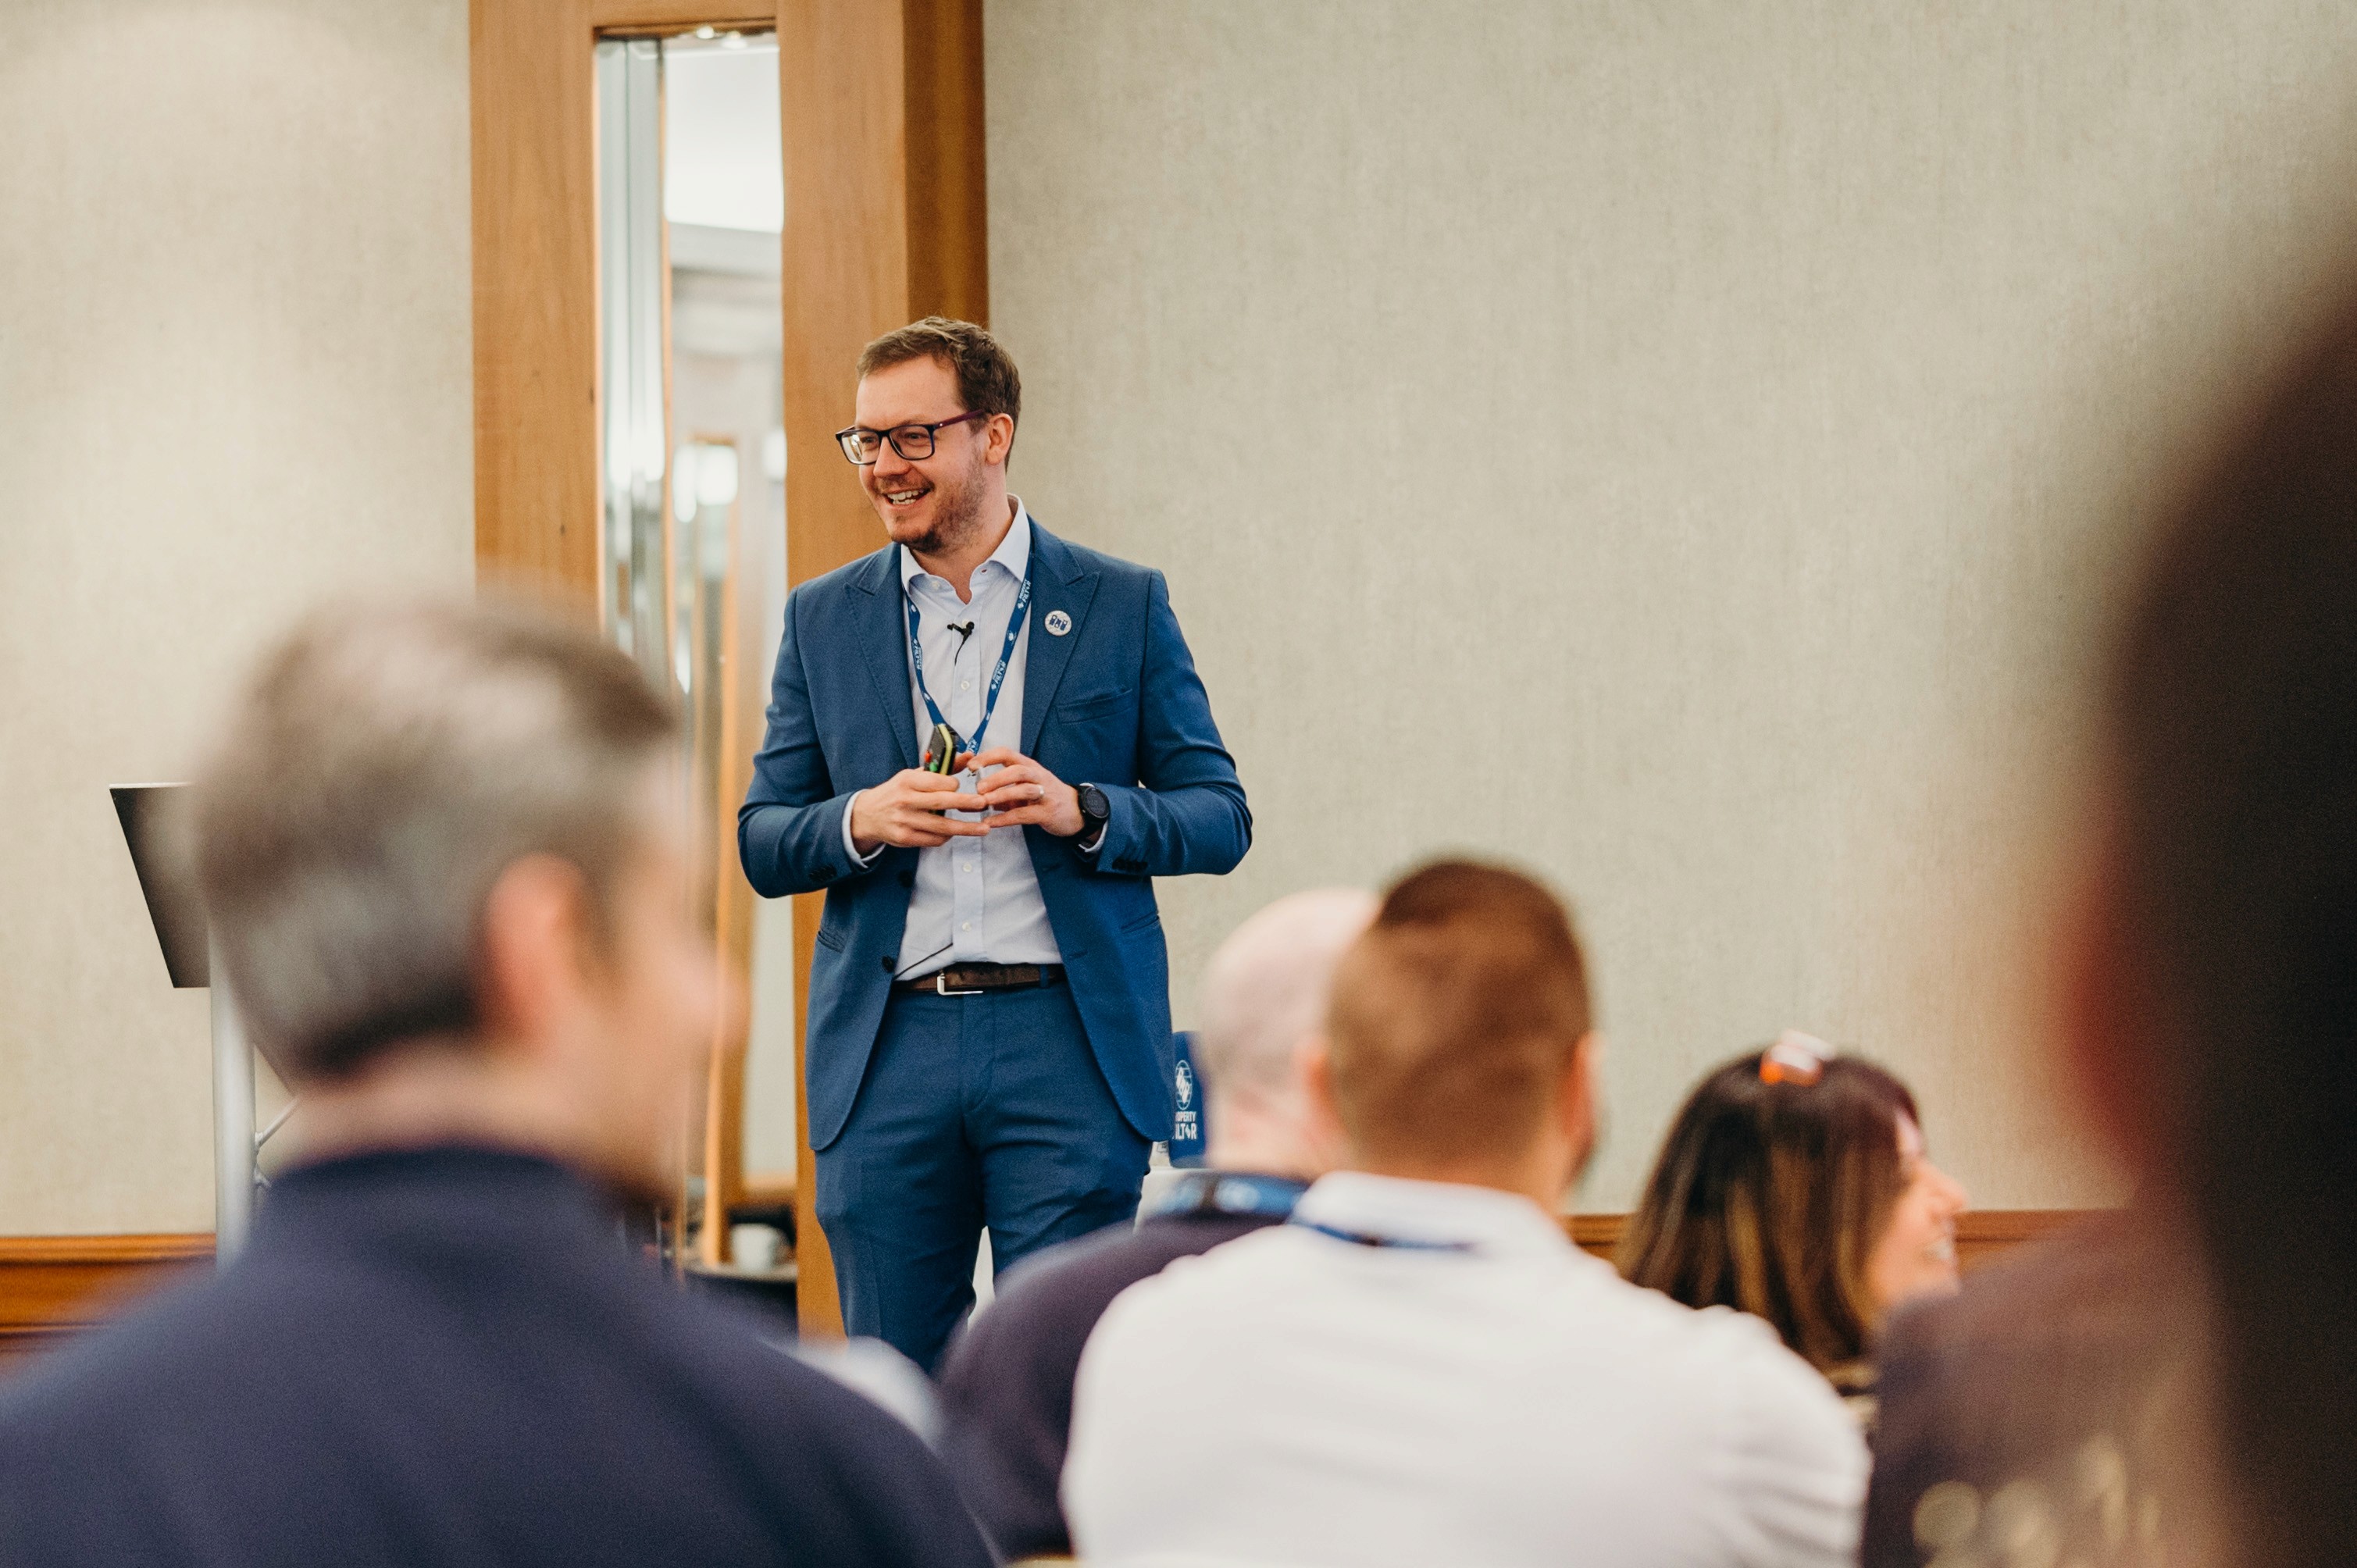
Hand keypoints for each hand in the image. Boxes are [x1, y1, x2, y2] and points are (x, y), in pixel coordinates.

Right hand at [849, 765, 993, 850]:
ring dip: (965, 828)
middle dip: (966, 803)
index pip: (936, 782)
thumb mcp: (913, 776)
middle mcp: (904, 800)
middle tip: (983, 803)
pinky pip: (933, 839)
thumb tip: (969, 756)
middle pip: (941, 803)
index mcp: (907, 781)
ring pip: (941, 826)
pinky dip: (947, 837)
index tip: (960, 786)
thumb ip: (942, 768)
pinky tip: (954, 833)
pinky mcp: (905, 838)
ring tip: (983, 829)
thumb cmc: (896, 792)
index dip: (953, 784)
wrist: (867, 814)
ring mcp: (904, 821)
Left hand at [966, 747, 1084, 836]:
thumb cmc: (1046, 798)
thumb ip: (999, 793)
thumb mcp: (1023, 790)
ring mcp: (1044, 794)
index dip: (988, 757)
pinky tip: (991, 823)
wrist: (1076, 811)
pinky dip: (1005, 819)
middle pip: (1017, 770)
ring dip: (1001, 795)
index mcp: (1029, 767)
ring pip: (1023, 790)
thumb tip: (970, 800)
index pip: (1008, 754)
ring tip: (984, 802)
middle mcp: (1037, 777)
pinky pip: (1024, 814)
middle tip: (978, 787)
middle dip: (996, 778)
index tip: (971, 765)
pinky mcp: (1047, 813)